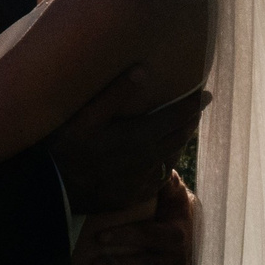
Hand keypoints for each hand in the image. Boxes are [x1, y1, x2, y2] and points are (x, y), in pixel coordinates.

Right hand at [51, 83, 209, 213]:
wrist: (58, 194)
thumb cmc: (67, 150)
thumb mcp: (85, 117)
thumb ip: (115, 94)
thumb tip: (143, 70)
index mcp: (139, 137)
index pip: (175, 117)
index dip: (192, 105)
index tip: (206, 94)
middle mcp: (148, 159)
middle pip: (178, 137)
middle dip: (189, 121)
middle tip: (197, 109)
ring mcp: (143, 180)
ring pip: (171, 157)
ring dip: (179, 142)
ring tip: (183, 130)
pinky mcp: (135, 194)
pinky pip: (159, 177)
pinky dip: (165, 163)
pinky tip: (161, 159)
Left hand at [74, 171, 195, 264]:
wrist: (195, 225)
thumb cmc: (174, 206)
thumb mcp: (172, 190)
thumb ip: (164, 180)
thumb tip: (156, 167)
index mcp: (177, 232)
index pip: (148, 235)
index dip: (125, 236)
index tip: (100, 237)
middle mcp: (180, 256)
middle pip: (148, 263)